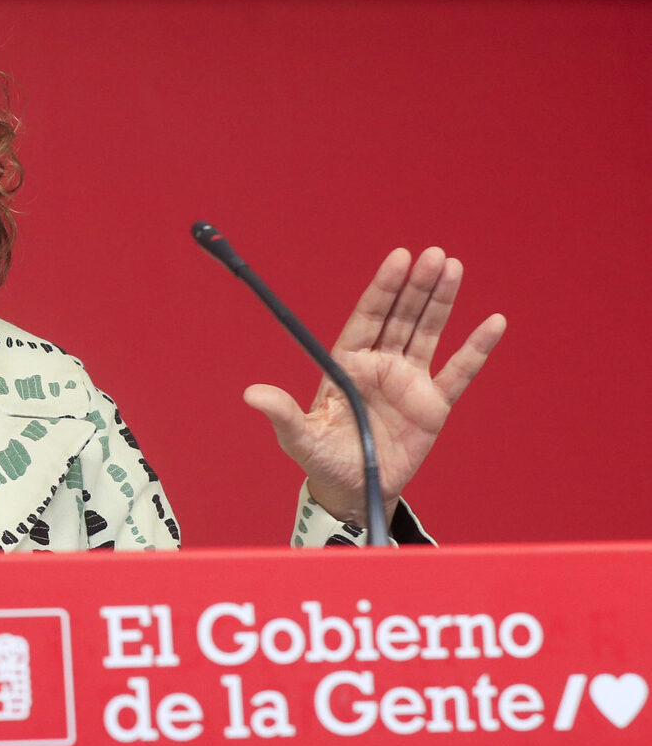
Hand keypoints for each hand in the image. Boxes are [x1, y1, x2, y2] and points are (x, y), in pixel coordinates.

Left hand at [243, 248, 505, 527]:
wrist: (354, 491)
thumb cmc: (322, 459)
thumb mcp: (299, 438)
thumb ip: (282, 414)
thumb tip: (251, 395)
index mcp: (347, 364)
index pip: (368, 317)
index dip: (383, 288)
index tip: (398, 258)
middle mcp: (380, 365)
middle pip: (401, 317)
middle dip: (416, 286)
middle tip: (432, 255)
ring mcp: (409, 381)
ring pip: (428, 332)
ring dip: (441, 302)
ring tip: (453, 267)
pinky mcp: (434, 404)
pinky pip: (459, 372)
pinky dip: (476, 349)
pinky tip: (493, 322)